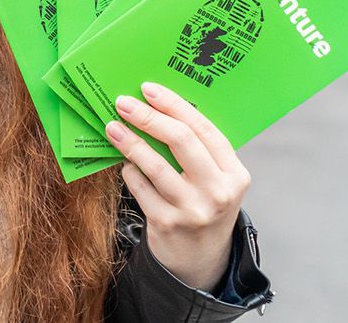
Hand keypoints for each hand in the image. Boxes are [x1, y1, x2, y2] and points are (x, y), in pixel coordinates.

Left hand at [104, 81, 249, 291]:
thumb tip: (157, 107)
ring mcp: (192, 210)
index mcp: (235, 174)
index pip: (204, 129)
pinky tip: (124, 162)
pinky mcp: (166, 224)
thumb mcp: (215, 179)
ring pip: (154, 164)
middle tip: (124, 103)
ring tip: (112, 127)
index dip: (174, 105)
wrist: (200, 258)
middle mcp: (218, 191)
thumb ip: (197, 150)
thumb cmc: (204, 204)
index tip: (148, 89)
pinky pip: (139, 187)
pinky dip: (129, 170)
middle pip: (181, 141)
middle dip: (148, 117)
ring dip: (129, 141)